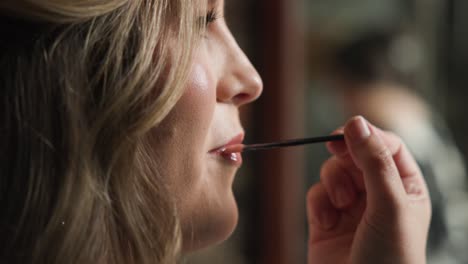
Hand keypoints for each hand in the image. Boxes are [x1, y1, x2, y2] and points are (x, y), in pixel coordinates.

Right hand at [307, 116, 430, 263]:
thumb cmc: (388, 258)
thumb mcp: (388, 204)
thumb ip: (373, 161)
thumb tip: (356, 122)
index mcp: (404, 188)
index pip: (387, 146)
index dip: (367, 136)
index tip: (346, 132)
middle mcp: (378, 194)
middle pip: (356, 155)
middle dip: (345, 156)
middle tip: (334, 151)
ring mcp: (351, 207)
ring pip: (333, 172)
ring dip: (332, 183)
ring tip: (340, 204)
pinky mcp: (326, 219)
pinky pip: (316, 194)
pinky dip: (318, 204)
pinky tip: (326, 222)